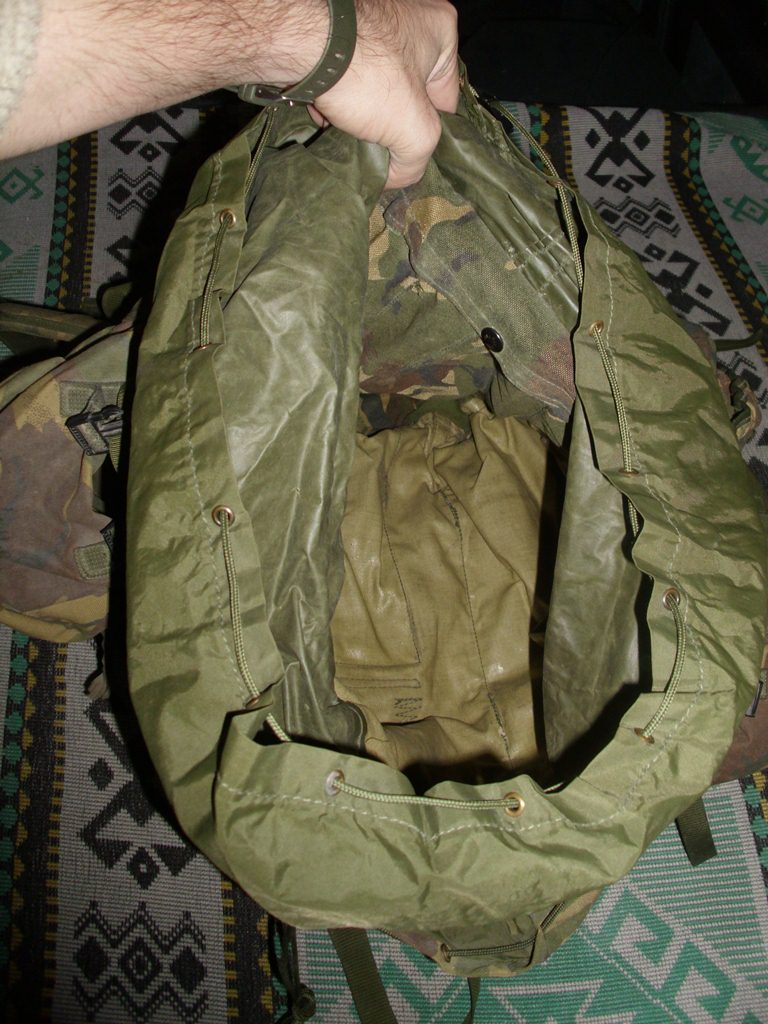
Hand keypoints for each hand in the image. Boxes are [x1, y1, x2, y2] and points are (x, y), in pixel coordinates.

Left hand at [312, 0, 459, 188]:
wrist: (299, 43)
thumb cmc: (367, 74)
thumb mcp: (415, 132)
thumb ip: (417, 161)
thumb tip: (395, 176)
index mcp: (441, 32)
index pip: (444, 102)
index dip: (428, 137)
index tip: (410, 159)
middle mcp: (407, 20)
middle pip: (406, 98)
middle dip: (389, 130)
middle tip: (377, 153)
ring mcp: (367, 25)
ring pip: (373, 93)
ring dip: (360, 122)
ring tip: (349, 139)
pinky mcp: (334, 37)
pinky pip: (344, 81)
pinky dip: (336, 104)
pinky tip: (327, 121)